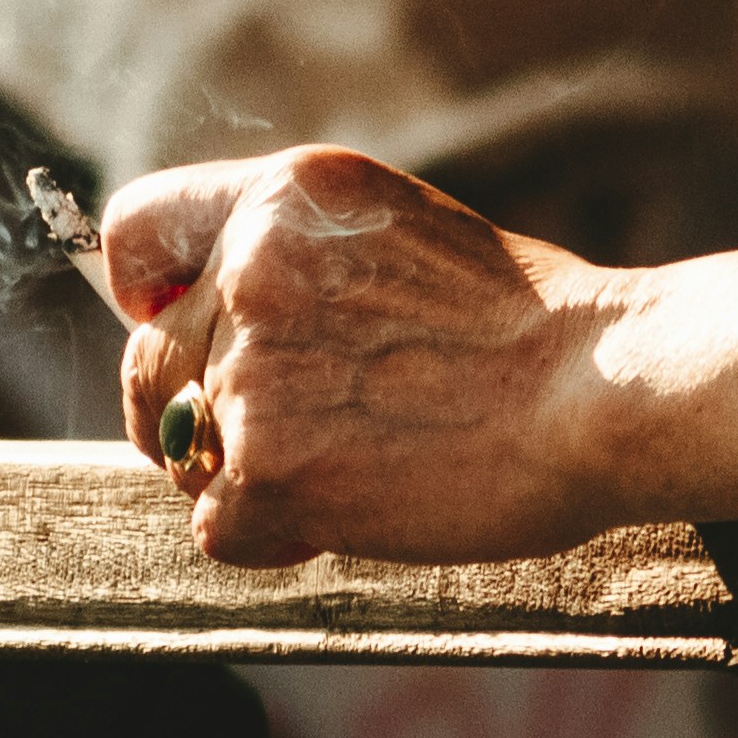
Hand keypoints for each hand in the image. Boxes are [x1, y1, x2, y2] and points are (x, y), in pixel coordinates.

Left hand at [100, 147, 619, 567]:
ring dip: (247, 480)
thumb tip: (212, 313)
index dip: (149, 296)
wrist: (601, 390)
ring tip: (350, 470)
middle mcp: (249, 272)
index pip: (137, 232)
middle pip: (145, 365)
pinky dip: (275, 539)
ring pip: (182, 453)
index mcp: (280, 198)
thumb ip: (295, 260)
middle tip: (277, 440)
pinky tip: (355, 512)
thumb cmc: (524, 326)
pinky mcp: (268, 468)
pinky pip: (218, 527)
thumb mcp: (394, 233)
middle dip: (191, 414)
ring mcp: (251, 372)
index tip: (185, 331)